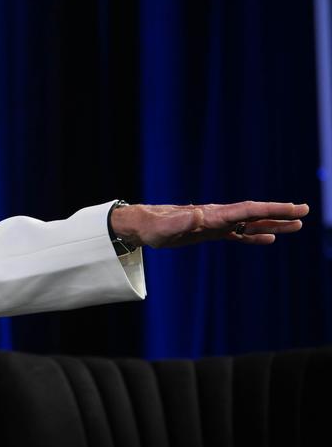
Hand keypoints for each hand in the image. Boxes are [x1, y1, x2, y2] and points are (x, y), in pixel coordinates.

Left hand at [110, 201, 309, 248]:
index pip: (249, 210)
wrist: (141, 226)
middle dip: (280, 212)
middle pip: (255, 214)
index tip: (295, 208)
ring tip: (297, 225)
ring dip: (273, 224)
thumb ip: (183, 221)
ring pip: (250, 224)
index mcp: (213, 214)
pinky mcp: (210, 233)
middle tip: (305, 212)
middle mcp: (218, 216)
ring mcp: (216, 224)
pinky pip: (238, 235)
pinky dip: (254, 237)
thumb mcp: (167, 227)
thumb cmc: (152, 226)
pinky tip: (269, 239)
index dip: (272, 209)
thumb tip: (200, 213)